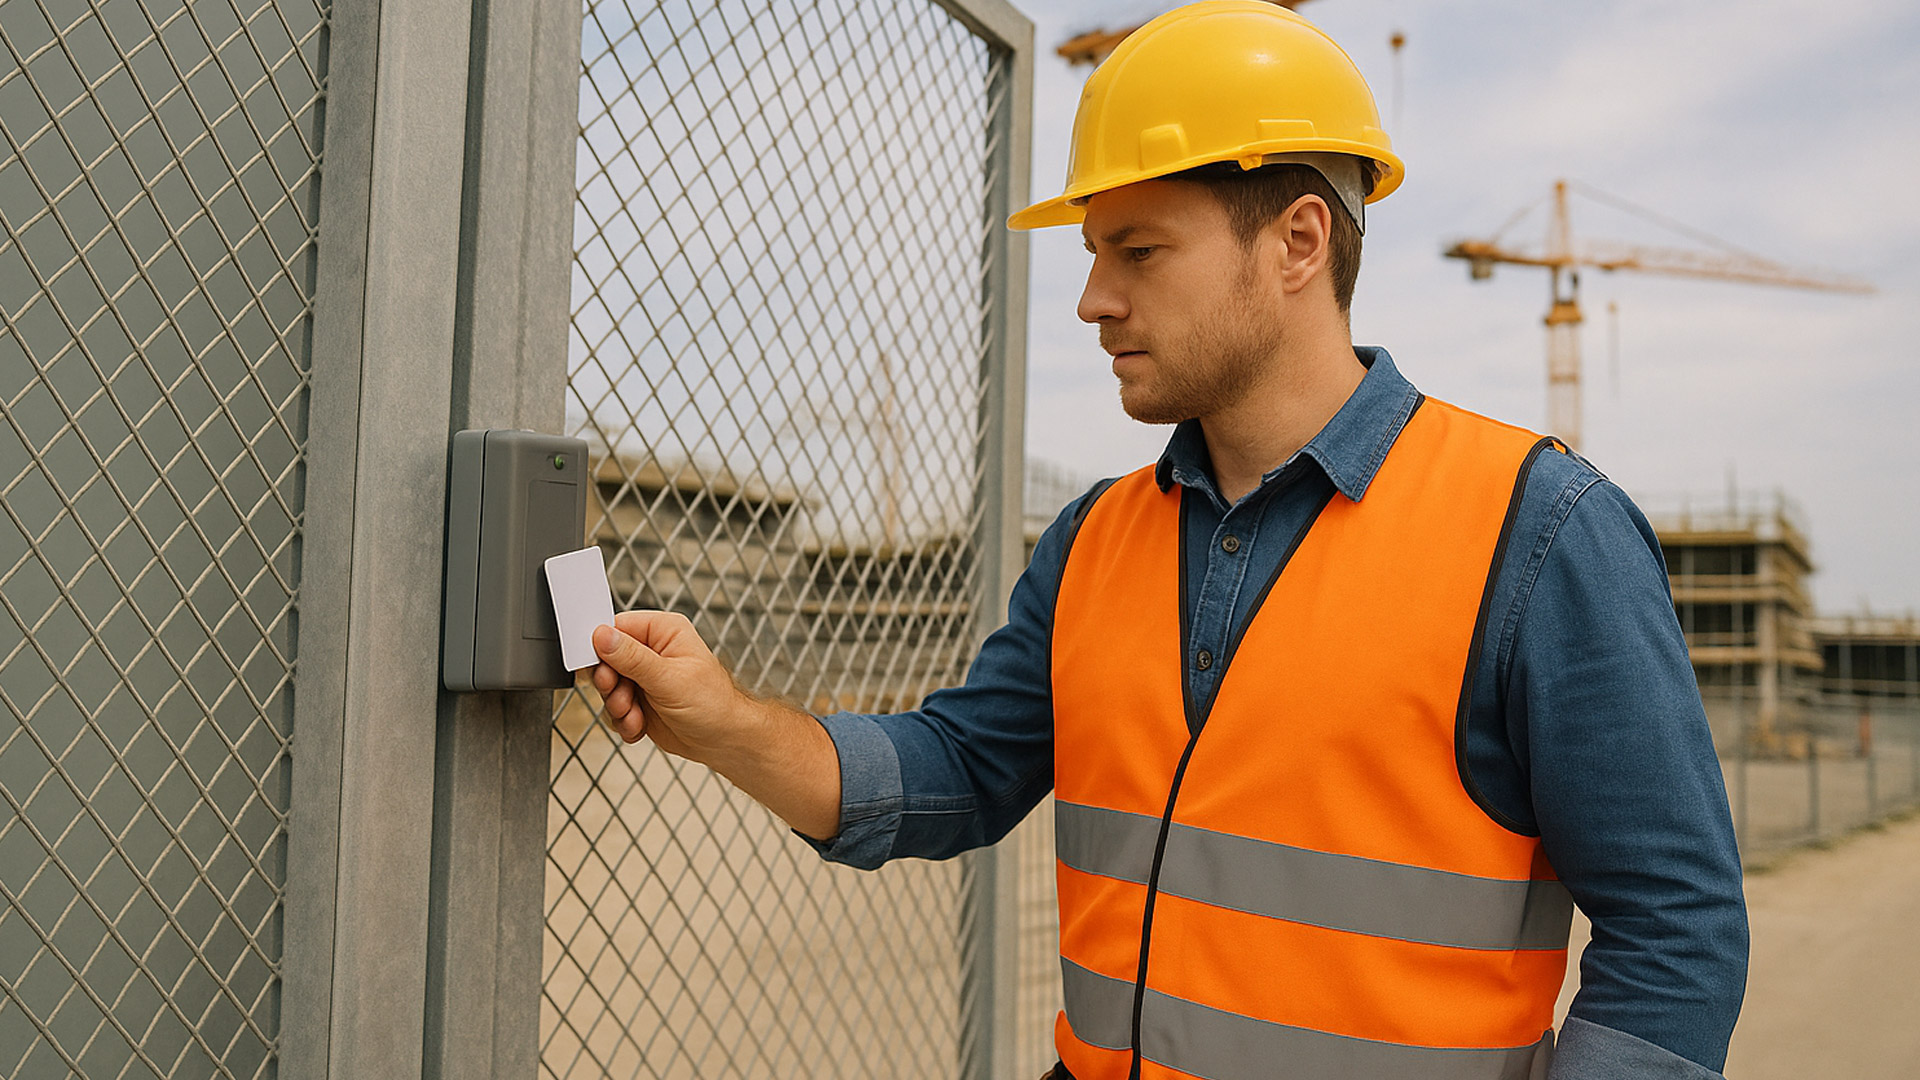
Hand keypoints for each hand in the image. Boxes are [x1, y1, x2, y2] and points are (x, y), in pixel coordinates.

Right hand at [589, 609, 842, 838]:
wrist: (725, 741)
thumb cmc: (714, 704)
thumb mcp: (669, 678)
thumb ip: (633, 658)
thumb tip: (602, 635)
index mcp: (664, 631)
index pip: (617, 628)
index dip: (602, 648)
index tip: (602, 670)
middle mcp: (652, 651)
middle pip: (607, 659)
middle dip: (611, 684)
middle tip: (623, 697)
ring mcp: (645, 677)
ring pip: (608, 687)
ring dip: (617, 706)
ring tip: (636, 714)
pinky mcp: (640, 701)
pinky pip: (615, 708)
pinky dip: (623, 721)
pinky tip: (640, 726)